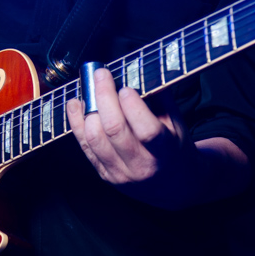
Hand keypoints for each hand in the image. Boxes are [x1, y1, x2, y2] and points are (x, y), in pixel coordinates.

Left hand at [66, 68, 248, 208]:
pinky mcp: (104, 175)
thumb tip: (139, 70)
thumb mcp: (178, 125)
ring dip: (88, 109)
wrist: (174, 186)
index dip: (133, 106)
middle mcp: (141, 166)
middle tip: (100, 74)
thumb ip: (161, 99)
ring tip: (88, 88)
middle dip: (104, 97)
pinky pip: (85, 147)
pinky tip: (76, 104)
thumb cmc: (175, 149)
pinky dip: (76, 123)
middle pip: (114, 130)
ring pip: (95, 139)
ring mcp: (120, 173)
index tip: (126, 87)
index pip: (146, 130)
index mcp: (165, 153)